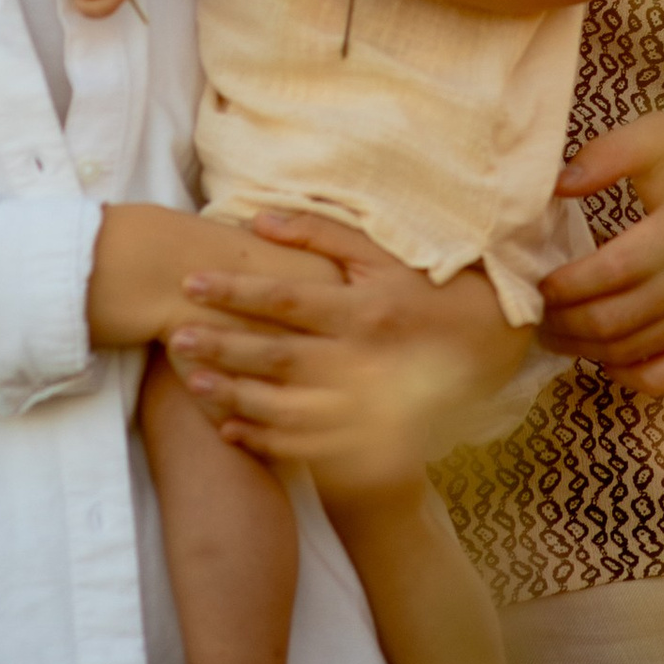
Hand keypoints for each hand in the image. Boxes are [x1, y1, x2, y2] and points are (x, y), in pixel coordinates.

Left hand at [169, 210, 528, 492]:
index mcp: (364, 310)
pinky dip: (265, 439)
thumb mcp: (383, 256)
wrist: (486, 352)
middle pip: (279, 355)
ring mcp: (365, 406)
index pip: (287, 299)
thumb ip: (322, 235)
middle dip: (224, 345)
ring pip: (287, 406)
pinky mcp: (367, 437)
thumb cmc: (426, 292)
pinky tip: (229, 427)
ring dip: (236, 395)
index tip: (191, 284)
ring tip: (192, 380)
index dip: (236, 291)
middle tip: (177, 336)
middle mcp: (363, 361)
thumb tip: (260, 218)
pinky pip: (308, 444)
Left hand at [541, 113, 663, 396]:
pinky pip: (662, 379)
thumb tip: (560, 185)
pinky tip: (599, 356)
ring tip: (553, 331)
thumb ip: (608, 153)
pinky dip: (622, 375)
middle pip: (618, 319)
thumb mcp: (661, 139)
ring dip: (582, 348)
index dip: (569, 284)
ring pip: (632, 351)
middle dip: (565, 321)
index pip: (616, 270)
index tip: (539, 282)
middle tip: (535, 313)